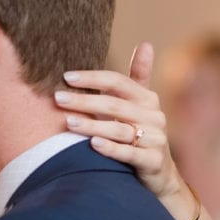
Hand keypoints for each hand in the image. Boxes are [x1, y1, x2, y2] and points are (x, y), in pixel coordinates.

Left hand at [57, 42, 185, 201]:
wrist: (160, 175)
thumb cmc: (141, 135)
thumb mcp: (141, 107)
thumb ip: (138, 78)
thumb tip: (145, 43)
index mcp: (147, 99)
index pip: (118, 82)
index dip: (93, 78)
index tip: (66, 77)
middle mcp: (154, 116)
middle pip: (115, 104)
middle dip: (84, 100)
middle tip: (58, 98)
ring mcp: (155, 139)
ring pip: (119, 129)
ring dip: (92, 124)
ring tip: (68, 122)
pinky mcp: (153, 161)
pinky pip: (128, 153)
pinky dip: (110, 148)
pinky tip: (92, 144)